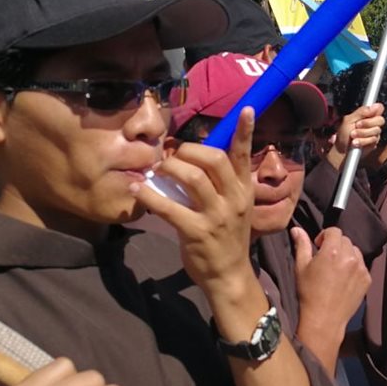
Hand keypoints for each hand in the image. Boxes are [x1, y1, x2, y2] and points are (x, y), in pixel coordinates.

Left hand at [133, 108, 258, 301]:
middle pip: (213, 159)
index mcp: (243, 190)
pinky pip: (170, 207)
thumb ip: (221, 186)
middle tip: (172, 154)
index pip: (244, 155)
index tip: (246, 109)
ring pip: (193, 178)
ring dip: (169, 168)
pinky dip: (150, 196)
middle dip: (188, 150)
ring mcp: (217, 216)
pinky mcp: (197, 232)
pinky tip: (139, 191)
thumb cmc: (226, 239)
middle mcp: (234, 199)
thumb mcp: (234, 209)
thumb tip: (192, 161)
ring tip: (156, 169)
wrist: (229, 276)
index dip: (245, 131)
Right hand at [294, 226, 370, 330]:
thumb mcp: (301, 267)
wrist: (324, 319)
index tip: (319, 245)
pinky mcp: (367, 279)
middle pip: (345, 240)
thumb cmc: (309, 293)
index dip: (325, 235)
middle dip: (335, 245)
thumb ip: (302, 245)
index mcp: (332, 251)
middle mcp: (349, 257)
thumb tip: (296, 228)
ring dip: (346, 254)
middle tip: (327, 257)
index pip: (334, 231)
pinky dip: (354, 267)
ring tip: (337, 267)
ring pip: (355, 251)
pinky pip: (361, 265)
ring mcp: (360, 268)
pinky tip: (344, 278)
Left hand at [327, 103, 384, 167]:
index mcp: (367, 114)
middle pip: (380, 120)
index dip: (376, 110)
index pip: (379, 108)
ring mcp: (375, 133)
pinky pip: (373, 140)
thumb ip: (362, 112)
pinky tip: (355, 142)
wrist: (341, 149)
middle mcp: (373, 123)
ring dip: (362, 133)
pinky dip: (363, 141)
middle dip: (368, 123)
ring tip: (353, 135)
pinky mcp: (374, 142)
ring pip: (376, 130)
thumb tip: (375, 105)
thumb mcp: (349, 119)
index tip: (368, 114)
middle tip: (357, 125)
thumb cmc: (344, 133)